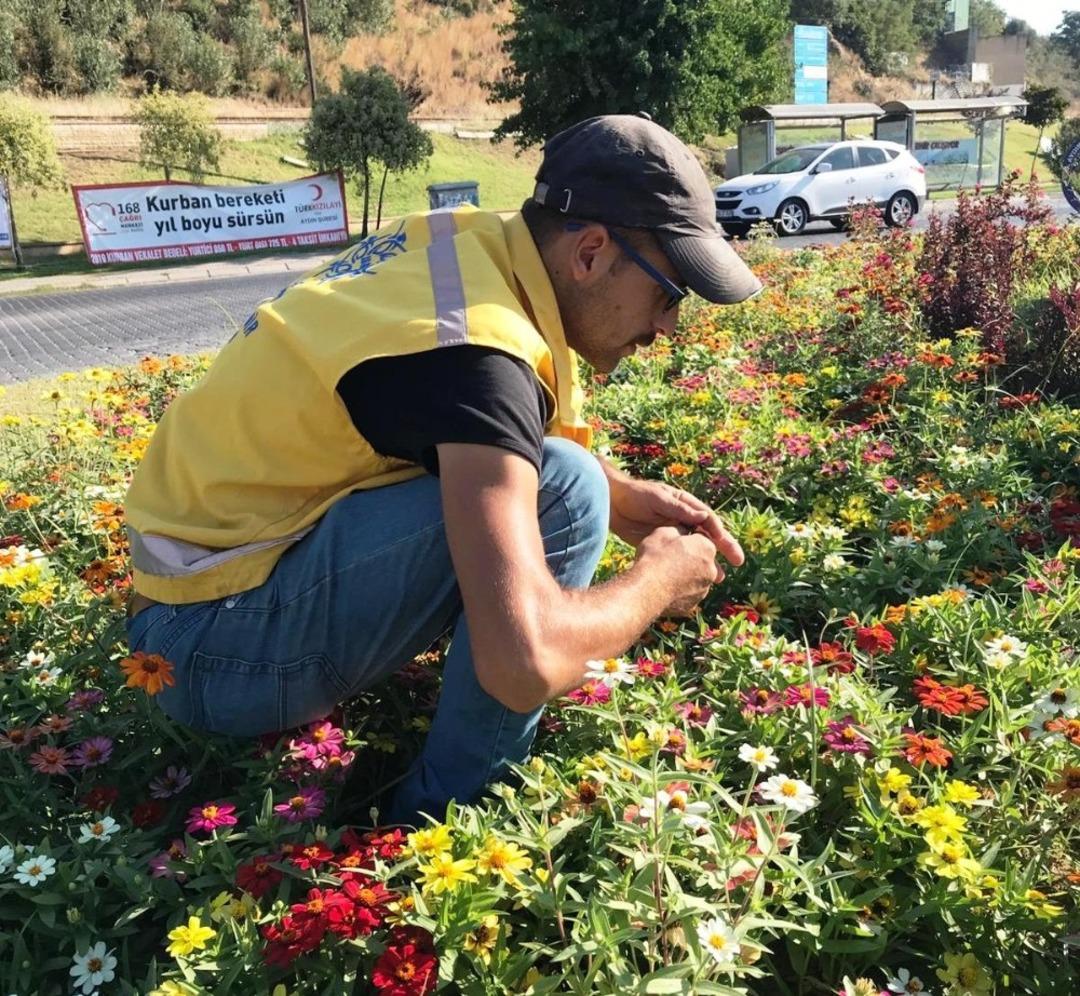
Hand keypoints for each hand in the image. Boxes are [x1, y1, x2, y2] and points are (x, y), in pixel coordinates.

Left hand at [608, 474, 743, 566]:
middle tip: (739, 561)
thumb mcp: (658, 498)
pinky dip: (689, 567)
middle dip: (724, 548)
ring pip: (696, 548)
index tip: (726, 544)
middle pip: (708, 535)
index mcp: (686, 505)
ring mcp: (675, 532)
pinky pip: (680, 556)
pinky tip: (696, 579)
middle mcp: (684, 519)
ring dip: (709, 562)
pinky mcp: (663, 544)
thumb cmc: (635, 495)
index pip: (708, 519)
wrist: (611, 503)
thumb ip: (679, 509)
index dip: (719, 531)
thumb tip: (703, 516)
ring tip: (720, 578)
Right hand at [637, 526, 720, 616]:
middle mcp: (711, 570)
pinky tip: (663, 589)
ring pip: (695, 579)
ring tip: (664, 576)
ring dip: (685, 577)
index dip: (688, 540)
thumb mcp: (663, 532)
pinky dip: (679, 592)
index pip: (702, 540)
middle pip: (702, 561)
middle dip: (690, 559)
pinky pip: (687, 595)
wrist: (645, 590)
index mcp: (706, 548)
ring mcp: (702, 590)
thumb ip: (678, 530)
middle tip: (668, 559)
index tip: (675, 542)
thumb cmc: (654, 557)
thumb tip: (682, 531)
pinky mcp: (692, 605)